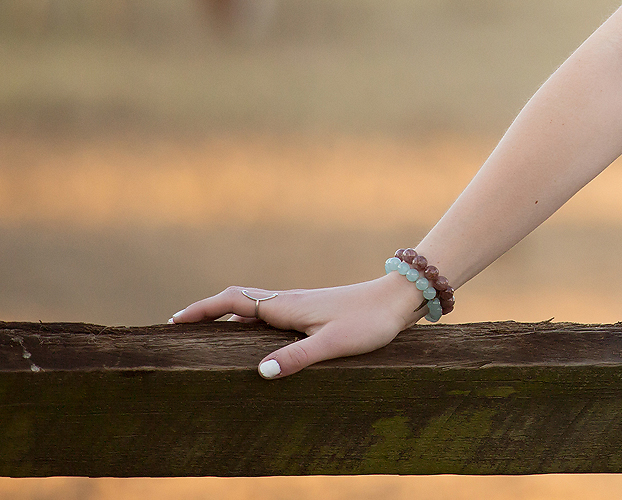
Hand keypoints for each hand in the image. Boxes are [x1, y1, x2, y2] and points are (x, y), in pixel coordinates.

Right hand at [168, 275, 426, 378]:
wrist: (400, 298)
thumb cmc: (369, 321)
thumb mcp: (333, 343)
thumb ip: (297, 357)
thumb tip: (259, 372)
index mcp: (286, 306)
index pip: (232, 303)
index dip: (202, 311)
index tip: (173, 322)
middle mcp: (289, 301)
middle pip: (238, 301)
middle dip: (207, 312)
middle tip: (180, 328)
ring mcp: (301, 304)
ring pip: (255, 306)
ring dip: (228, 316)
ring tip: (207, 335)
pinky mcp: (314, 310)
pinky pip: (271, 313)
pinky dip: (251, 321)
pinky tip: (256, 339)